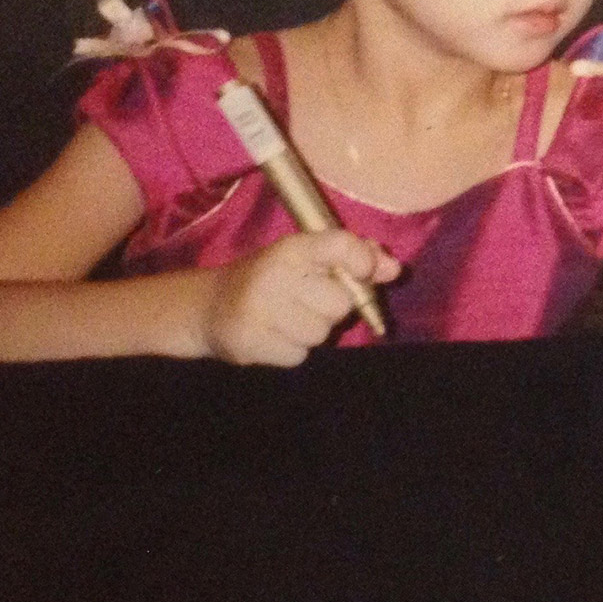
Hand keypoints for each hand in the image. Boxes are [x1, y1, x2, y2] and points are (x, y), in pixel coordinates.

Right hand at [200, 231, 399, 365]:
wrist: (208, 307)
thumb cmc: (270, 278)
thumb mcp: (305, 257)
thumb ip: (353, 256)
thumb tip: (394, 269)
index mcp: (291, 247)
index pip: (341, 245)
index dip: (363, 262)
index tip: (364, 273)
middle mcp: (274, 275)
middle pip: (340, 303)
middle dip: (331, 308)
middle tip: (307, 301)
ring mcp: (258, 310)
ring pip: (320, 333)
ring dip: (311, 331)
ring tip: (286, 319)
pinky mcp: (250, 342)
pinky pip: (298, 355)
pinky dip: (292, 350)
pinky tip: (274, 335)